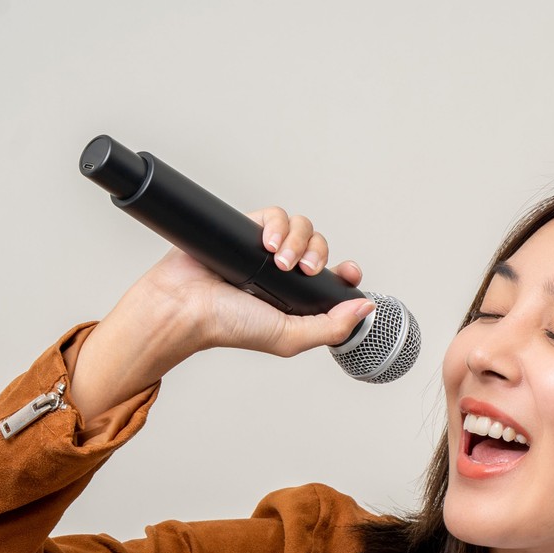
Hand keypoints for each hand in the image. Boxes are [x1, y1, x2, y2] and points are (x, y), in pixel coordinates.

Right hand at [69, 205, 376, 416]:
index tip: (349, 272)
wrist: (186, 305)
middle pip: (320, 248)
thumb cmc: (230, 326)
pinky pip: (277, 215)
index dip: (346, 273)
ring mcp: (266, 251)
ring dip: (299, 241)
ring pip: (303, 228)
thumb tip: (367, 308)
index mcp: (297, 300)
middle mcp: (284, 275)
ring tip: (278, 259)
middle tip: (305, 271)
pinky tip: (267, 243)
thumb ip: (331, 328)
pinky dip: (278, 225)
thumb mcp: (290, 337)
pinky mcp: (248, 230)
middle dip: (319, 255)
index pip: (334, 279)